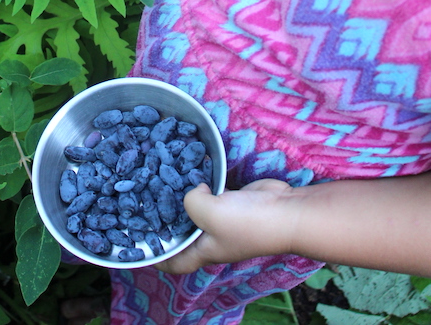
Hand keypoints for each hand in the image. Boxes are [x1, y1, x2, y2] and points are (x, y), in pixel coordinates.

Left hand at [156, 179, 295, 274]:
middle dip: (166, 219)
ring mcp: (225, 219)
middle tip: (147, 199)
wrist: (286, 212)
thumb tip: (194, 189)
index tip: (143, 245)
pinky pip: (213, 192)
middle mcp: (213, 237)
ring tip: (165, 178)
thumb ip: (190, 200)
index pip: (177, 263)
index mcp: (205, 251)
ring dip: (185, 196)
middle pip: (184, 233)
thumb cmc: (247, 222)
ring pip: (197, 209)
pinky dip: (203, 182)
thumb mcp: (209, 213)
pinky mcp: (235, 200)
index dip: (160, 258)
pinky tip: (194, 168)